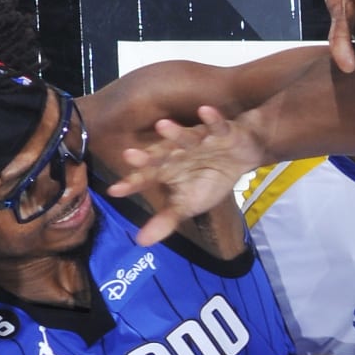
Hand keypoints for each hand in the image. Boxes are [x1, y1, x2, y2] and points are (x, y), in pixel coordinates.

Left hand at [109, 105, 268, 245]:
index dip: (132, 183)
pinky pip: (216, 125)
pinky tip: (205, 112)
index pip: (147, 177)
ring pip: (186, 136)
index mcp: (169, 169)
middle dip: (148, 155)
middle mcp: (179, 152)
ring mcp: (200, 140)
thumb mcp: (188, 204)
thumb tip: (140, 242)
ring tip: (163, 126)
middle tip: (130, 156)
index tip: (114, 191)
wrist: (240, 155)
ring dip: (176, 132)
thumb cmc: (209, 178)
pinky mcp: (221, 132)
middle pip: (161, 154)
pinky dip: (212, 119)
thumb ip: (166, 221)